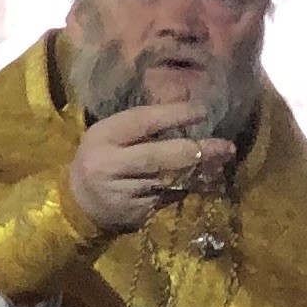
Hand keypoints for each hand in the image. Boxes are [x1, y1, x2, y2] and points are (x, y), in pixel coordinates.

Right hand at [68, 100, 238, 234]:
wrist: (80, 204)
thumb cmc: (102, 159)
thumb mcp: (113, 133)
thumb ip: (147, 117)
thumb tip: (187, 94)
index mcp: (103, 137)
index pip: (142, 122)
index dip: (174, 115)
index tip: (202, 111)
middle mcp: (110, 165)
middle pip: (159, 156)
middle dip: (196, 151)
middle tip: (226, 146)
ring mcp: (123, 192)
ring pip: (169, 179)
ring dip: (201, 170)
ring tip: (223, 160)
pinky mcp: (135, 213)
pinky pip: (169, 197)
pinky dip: (188, 187)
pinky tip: (205, 180)